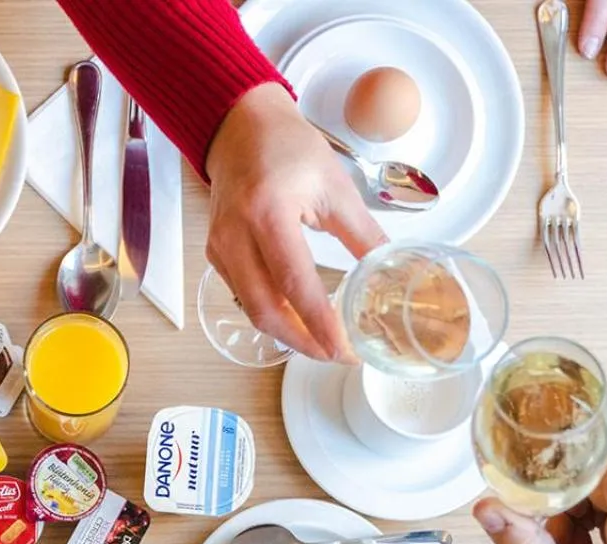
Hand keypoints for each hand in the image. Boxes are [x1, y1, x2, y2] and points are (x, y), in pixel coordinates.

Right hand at [205, 82, 385, 362]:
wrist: (241, 127)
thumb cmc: (287, 148)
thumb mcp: (336, 188)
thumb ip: (364, 236)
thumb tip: (391, 274)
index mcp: (268, 214)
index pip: (296, 284)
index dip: (321, 323)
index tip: (345, 349)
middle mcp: (236, 235)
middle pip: (265, 310)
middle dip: (302, 341)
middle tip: (336, 354)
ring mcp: (220, 247)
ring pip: (251, 308)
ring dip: (287, 332)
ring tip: (321, 340)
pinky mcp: (215, 253)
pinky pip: (242, 295)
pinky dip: (270, 312)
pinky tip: (296, 317)